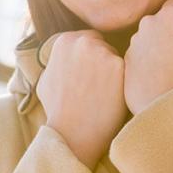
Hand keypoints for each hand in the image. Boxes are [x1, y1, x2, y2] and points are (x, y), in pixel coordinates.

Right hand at [36, 30, 127, 170]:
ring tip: (104, 94)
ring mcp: (101, 52)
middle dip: (102, 61)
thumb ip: (56, 62)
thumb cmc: (57, 109)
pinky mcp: (119, 66)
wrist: (72, 132)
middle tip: (98, 85)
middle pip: (103, 45)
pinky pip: (128, 70)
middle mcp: (82, 41)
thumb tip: (62, 58)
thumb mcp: (45, 79)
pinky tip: (114, 97)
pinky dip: (123, 82)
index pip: (87, 39)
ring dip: (114, 72)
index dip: (90, 58)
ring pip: (116, 57)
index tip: (89, 74)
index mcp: (64, 41)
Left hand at [124, 0, 172, 115]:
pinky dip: (144, 67)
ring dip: (154, 50)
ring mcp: (133, 45)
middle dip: (166, 34)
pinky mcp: (124, 65)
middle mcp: (147, 26)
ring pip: (144, 42)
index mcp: (170, 17)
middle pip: (156, 23)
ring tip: (169, 71)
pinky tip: (157, 81)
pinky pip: (135, 60)